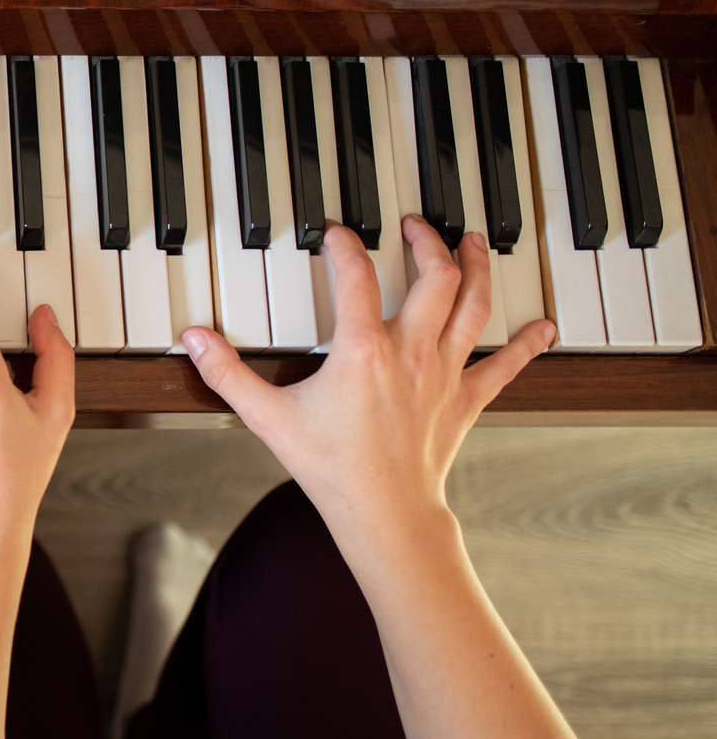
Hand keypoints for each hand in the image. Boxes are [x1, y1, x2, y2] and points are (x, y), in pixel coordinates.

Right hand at [182, 217, 553, 547]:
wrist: (385, 514)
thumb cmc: (331, 468)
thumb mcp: (267, 417)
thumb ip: (227, 373)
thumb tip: (194, 340)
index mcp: (363, 350)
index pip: (355, 276)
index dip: (344, 246)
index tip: (337, 233)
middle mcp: (411, 352)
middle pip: (434, 276)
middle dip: (426, 241)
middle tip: (414, 224)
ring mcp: (445, 373)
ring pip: (473, 305)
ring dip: (476, 267)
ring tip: (474, 242)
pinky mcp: (466, 399)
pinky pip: (505, 365)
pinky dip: (526, 344)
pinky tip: (543, 326)